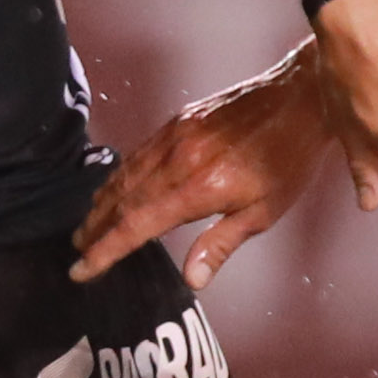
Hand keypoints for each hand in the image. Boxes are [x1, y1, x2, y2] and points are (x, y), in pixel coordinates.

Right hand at [72, 48, 335, 285]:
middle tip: (77, 251)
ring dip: (102, 203)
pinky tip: (115, 187)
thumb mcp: (264, 212)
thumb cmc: (289, 159)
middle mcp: (177, 160)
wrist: (300, 98)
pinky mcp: (177, 121)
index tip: (82, 269)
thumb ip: (221, 244)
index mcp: (198, 188)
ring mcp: (174, 137)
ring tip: (88, 226)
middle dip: (95, 229)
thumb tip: (191, 279)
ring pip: (125, 175)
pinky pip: (138, 153)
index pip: (136, 225)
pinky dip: (120, 175)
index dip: (105, 250)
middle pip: (121, 201)